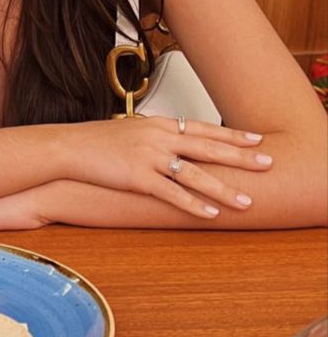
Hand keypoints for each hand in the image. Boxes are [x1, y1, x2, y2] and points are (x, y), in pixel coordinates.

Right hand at [59, 117, 271, 219]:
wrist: (69, 147)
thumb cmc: (98, 141)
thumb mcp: (132, 131)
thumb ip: (156, 138)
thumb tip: (175, 145)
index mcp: (159, 124)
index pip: (203, 128)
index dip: (232, 135)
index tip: (256, 139)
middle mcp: (159, 137)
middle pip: (208, 147)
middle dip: (240, 156)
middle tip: (268, 162)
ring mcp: (149, 157)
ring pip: (195, 174)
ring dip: (223, 188)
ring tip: (247, 200)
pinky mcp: (138, 177)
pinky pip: (171, 193)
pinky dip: (193, 204)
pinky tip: (211, 212)